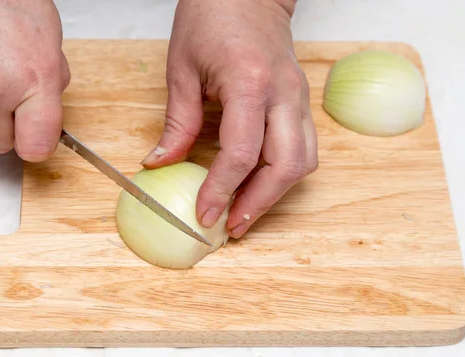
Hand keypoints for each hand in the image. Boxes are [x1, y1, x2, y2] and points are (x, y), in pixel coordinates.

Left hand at [141, 0, 317, 238]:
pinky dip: (283, 173)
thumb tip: (161, 164)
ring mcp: (298, 97)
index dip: (221, 190)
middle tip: (230, 226)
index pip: (241, 154)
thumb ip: (177, 123)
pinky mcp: (301, 100)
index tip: (204, 214)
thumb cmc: (212, 15)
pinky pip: (304, 146)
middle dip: (258, 204)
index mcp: (249, 83)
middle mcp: (283, 94)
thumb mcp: (182, 69)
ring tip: (245, 212)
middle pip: (285, 167)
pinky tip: (259, 183)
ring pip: (303, 161)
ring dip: (276, 194)